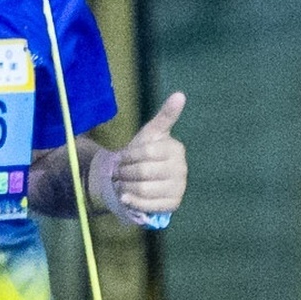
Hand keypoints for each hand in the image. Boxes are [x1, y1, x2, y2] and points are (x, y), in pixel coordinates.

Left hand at [92, 90, 187, 225]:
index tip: (121, 157)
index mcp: (176, 149)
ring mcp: (179, 188)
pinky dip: (133, 201)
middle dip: (126, 173)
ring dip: (126, 187)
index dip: (129, 156)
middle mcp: (182, 169)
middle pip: (144, 172)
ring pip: (145, 189)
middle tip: (118, 173)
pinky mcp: (172, 205)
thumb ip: (165, 115)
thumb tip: (180, 94)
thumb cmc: (144, 154)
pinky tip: (126, 196)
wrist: (141, 179)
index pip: (147, 152)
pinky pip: (148, 205)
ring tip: (121, 183)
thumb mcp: (151, 133)